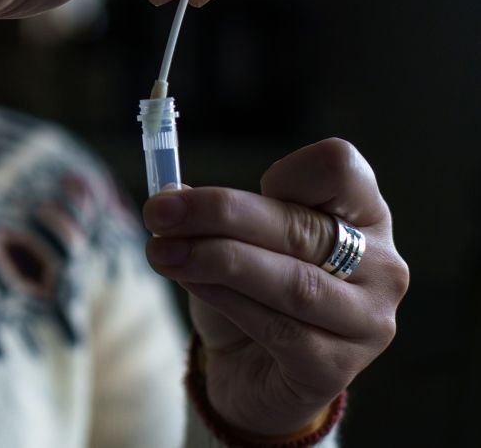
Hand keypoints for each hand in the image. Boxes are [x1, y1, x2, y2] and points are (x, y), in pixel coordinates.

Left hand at [142, 138, 408, 435]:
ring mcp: (366, 322)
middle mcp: (381, 265)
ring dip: (214, 260)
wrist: (253, 371)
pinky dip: (225, 300)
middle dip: (218, 213)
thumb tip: (171, 199)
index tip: (236, 185)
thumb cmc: (249, 289)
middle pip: (301, 226)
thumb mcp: (236, 238)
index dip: (286, 171)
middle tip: (158, 211)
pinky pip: (277, 330)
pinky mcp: (335, 370)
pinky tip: (190, 283)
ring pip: (291, 281)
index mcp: (364, 213)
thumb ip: (217, 214)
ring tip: (162, 251)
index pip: (340, 168)